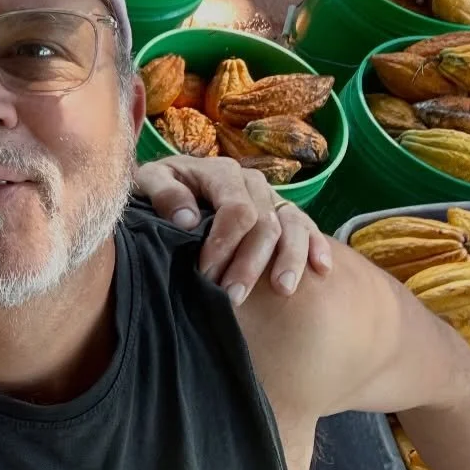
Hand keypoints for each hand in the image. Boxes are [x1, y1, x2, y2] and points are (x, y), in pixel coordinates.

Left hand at [133, 156, 331, 304]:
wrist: (172, 183)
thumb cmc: (160, 187)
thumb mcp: (149, 181)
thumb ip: (163, 193)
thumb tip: (188, 220)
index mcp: (220, 172)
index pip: (237, 210)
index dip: (225, 244)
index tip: (206, 273)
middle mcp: (252, 182)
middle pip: (264, 224)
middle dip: (249, 263)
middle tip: (232, 297)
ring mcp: (271, 197)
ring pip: (291, 226)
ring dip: (288, 260)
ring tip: (282, 290)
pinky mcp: (283, 212)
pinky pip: (307, 226)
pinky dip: (317, 246)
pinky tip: (320, 270)